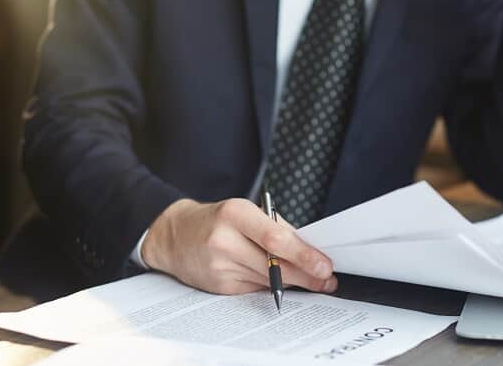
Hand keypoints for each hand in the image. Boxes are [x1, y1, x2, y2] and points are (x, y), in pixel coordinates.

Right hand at [142, 198, 336, 294]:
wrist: (175, 236)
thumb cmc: (218, 220)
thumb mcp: (247, 212)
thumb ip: (278, 229)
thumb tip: (312, 251)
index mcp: (235, 213)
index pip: (275, 238)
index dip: (303, 255)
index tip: (324, 265)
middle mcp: (225, 240)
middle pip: (274, 264)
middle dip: (306, 275)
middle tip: (326, 280)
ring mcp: (219, 265)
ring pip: (268, 280)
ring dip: (294, 282)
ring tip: (313, 281)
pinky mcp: (219, 286)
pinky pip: (256, 289)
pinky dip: (273, 286)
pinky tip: (282, 282)